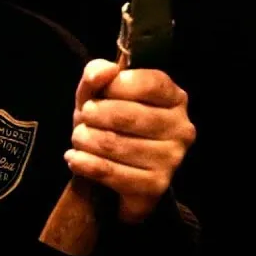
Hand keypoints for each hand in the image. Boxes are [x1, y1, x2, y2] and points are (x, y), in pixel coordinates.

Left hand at [66, 59, 195, 223]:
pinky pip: (111, 171)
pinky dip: (84, 163)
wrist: (113, 170)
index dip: (115, 86)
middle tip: (83, 117)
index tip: (98, 93)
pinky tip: (75, 157)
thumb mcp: (100, 93)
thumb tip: (106, 71)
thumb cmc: (109, 123)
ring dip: (85, 139)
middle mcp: (181, 128)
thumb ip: (98, 74)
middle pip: (129, 115)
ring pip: (115, 144)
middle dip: (94, 114)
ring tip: (78, 138)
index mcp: (174, 98)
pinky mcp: (155, 185)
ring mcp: (171, 159)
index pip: (148, 84)